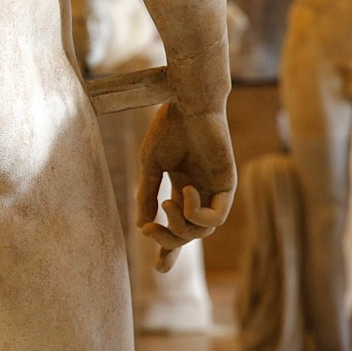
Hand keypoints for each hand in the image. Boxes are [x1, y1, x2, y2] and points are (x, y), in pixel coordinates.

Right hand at [136, 103, 235, 271]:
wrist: (186, 103)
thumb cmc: (168, 128)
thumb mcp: (150, 167)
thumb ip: (147, 194)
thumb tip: (142, 225)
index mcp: (182, 187)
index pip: (179, 225)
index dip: (169, 248)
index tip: (160, 268)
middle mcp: (201, 192)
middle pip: (190, 235)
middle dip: (168, 240)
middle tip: (148, 229)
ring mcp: (215, 189)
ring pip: (203, 230)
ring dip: (180, 224)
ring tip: (166, 201)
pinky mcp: (227, 184)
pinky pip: (216, 217)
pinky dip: (196, 213)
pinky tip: (184, 191)